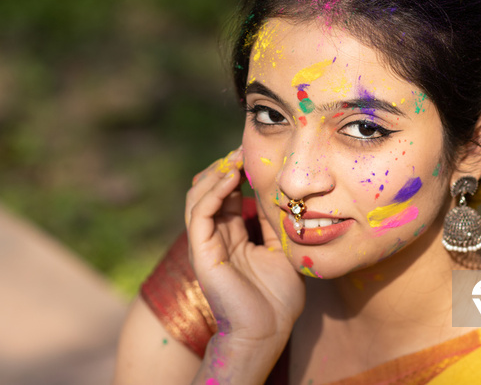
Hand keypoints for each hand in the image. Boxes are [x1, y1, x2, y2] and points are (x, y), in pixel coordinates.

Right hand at [185, 146, 304, 350]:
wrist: (268, 330)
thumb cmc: (277, 297)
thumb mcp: (281, 249)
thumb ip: (274, 224)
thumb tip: (280, 196)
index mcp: (232, 236)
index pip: (227, 195)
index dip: (237, 173)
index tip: (253, 155)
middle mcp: (216, 236)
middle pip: (209, 190)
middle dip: (224, 166)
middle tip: (242, 149)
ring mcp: (206, 244)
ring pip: (198, 197)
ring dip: (216, 174)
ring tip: (235, 159)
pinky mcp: (202, 252)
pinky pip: (200, 214)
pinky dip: (213, 192)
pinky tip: (230, 178)